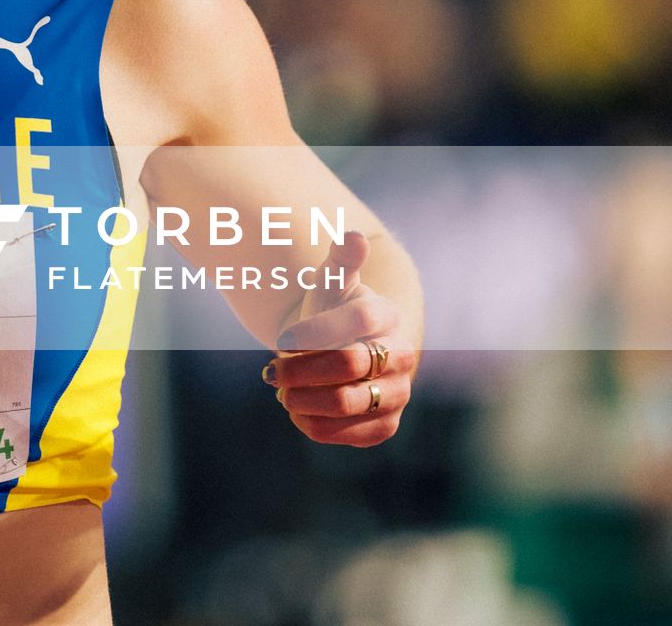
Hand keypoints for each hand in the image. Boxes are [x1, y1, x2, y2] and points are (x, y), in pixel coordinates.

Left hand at [264, 230, 415, 446]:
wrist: (348, 350)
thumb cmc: (334, 311)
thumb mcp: (332, 282)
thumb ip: (341, 261)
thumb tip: (353, 237)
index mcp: (387, 315)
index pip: (357, 320)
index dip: (315, 331)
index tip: (282, 339)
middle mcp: (401, 355)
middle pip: (348, 364)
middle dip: (300, 369)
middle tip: (270, 371)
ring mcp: (398, 393)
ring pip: (347, 403)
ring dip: (303, 399)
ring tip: (282, 392)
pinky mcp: (385, 425)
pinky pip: (350, 434)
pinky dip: (314, 425)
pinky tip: (297, 410)